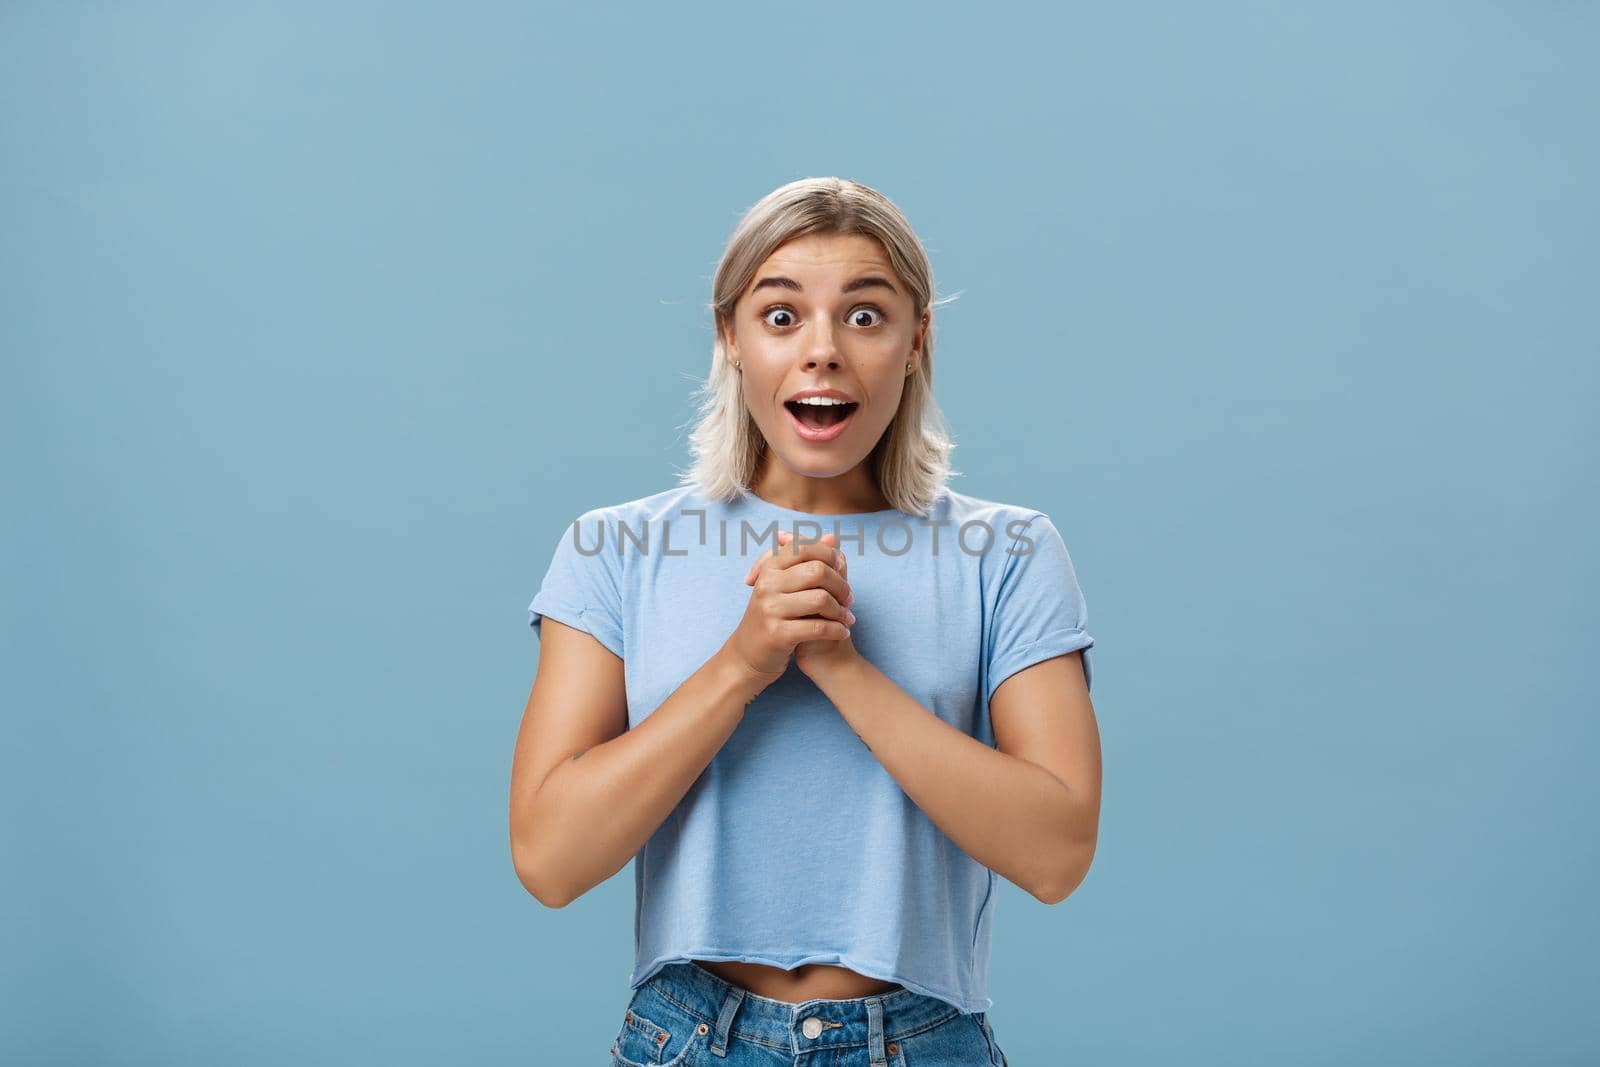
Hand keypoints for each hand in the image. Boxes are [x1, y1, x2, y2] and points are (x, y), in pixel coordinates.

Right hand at [721, 529, 854, 691]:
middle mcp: (767, 585)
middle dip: (841, 585)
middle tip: (849, 599)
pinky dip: (836, 630)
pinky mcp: (777, 634)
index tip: (840, 571)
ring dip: (841, 610)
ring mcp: (770, 609)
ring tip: (847, 618)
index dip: (829, 556)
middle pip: (818, 571)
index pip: (805, 547)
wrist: (748, 656)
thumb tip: (832, 537)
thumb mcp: (783, 585)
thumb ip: (807, 560)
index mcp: (770, 568)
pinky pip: (818, 627)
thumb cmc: (773, 616)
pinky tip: (842, 633)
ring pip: (821, 599)